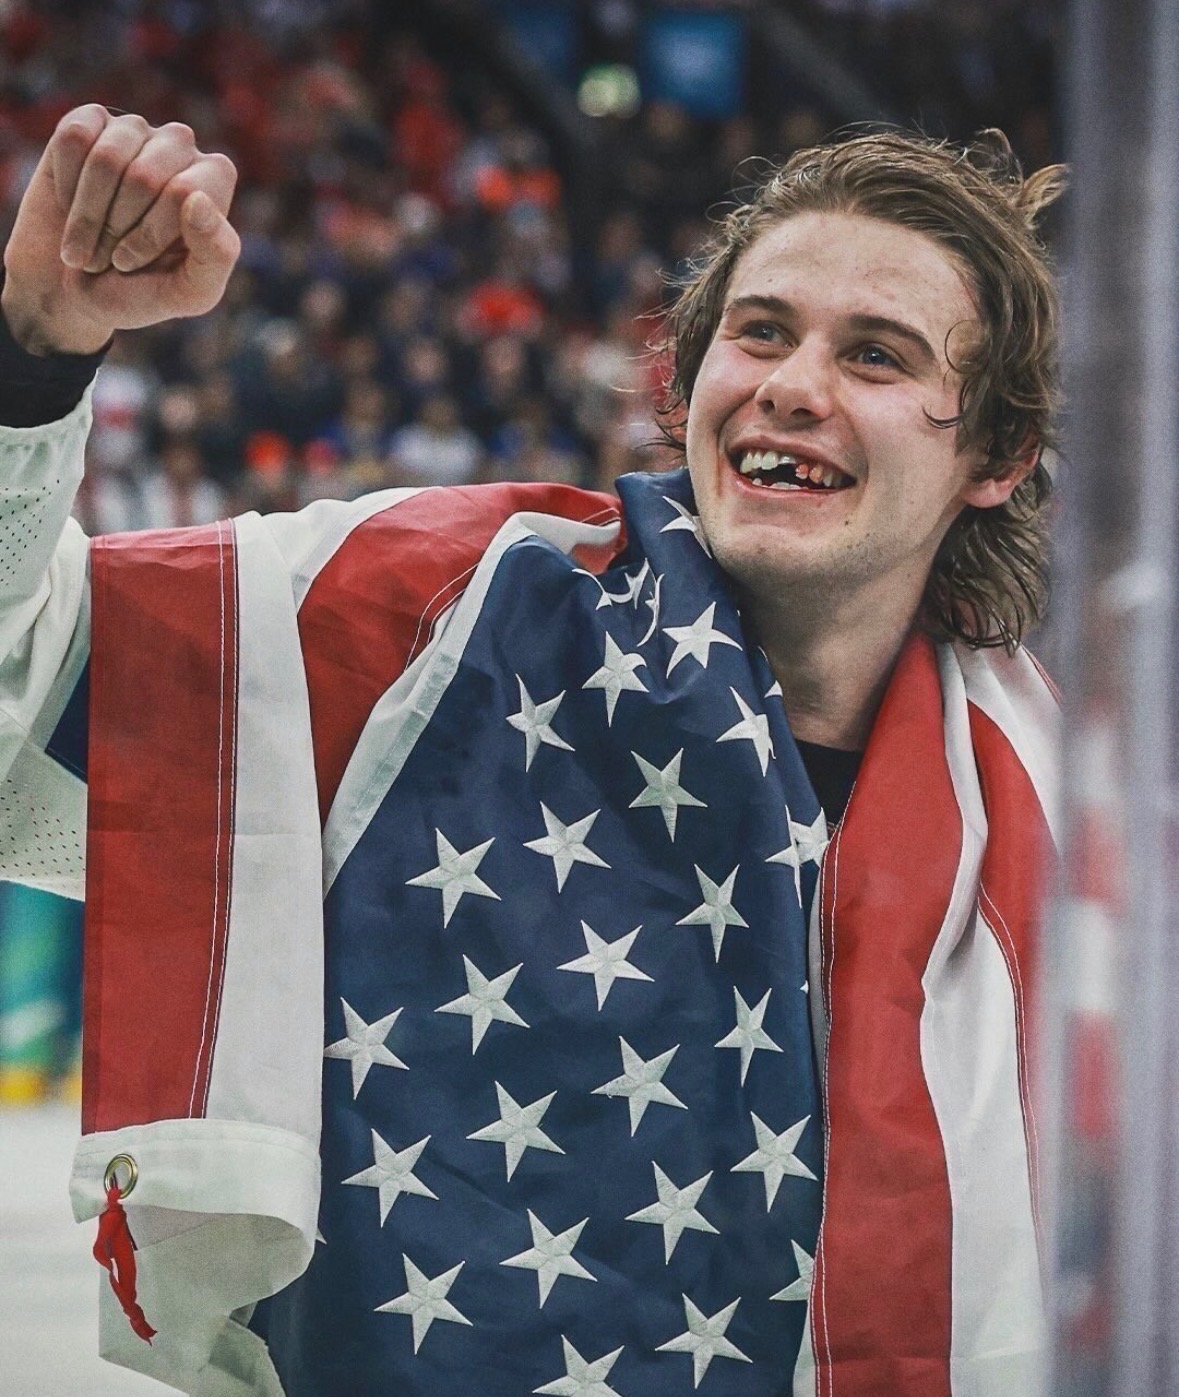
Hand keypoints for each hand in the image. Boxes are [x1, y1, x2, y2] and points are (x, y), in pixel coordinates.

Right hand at [2, 105, 239, 354]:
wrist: (71, 290)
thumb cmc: (140, 294)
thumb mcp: (189, 294)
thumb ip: (215, 256)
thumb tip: (197, 197)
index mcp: (214, 181)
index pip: (183, 192)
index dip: (150, 234)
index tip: (133, 261)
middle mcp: (179, 146)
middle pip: (144, 177)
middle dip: (116, 228)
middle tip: (108, 256)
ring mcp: (135, 130)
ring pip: (106, 158)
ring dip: (88, 214)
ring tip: (88, 240)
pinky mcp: (89, 121)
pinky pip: (73, 139)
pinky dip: (65, 183)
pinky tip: (70, 201)